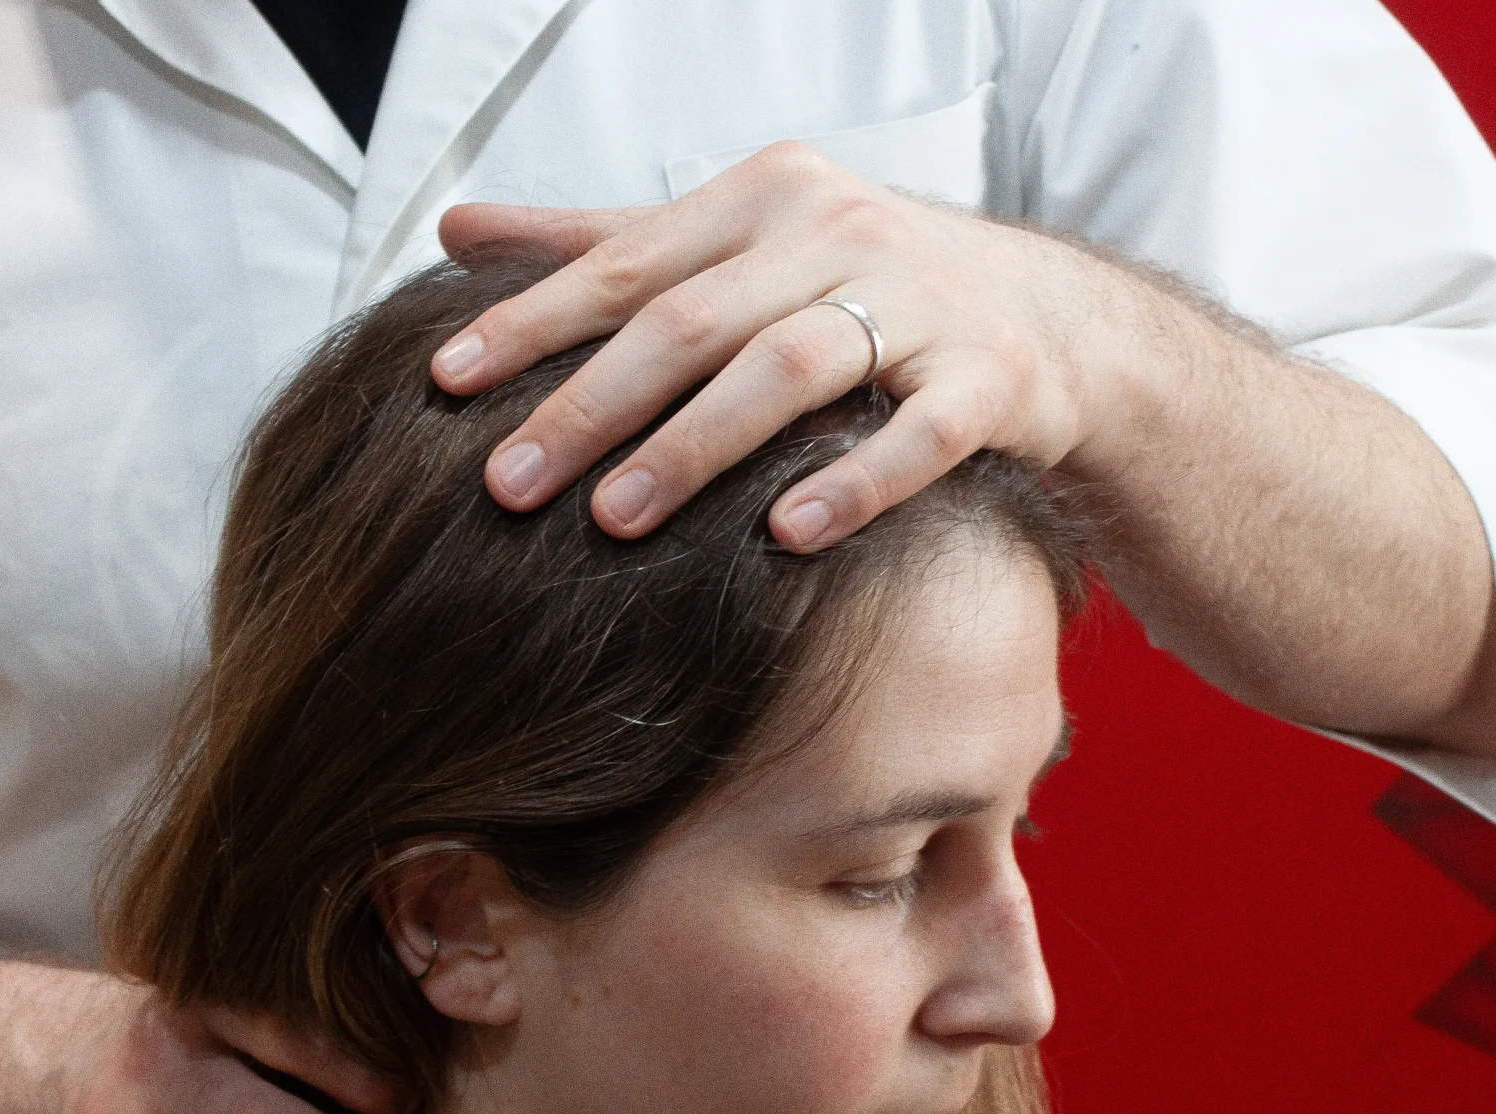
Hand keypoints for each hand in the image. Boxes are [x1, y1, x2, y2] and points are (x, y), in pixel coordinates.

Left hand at [429, 142, 1134, 550]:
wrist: (1048, 322)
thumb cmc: (857, 288)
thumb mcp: (731, 249)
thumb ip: (598, 245)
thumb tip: (456, 229)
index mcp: (763, 197)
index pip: (626, 264)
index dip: (532, 323)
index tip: (446, 381)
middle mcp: (839, 232)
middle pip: (694, 321)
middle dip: (592, 406)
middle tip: (509, 484)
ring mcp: (924, 303)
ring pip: (793, 368)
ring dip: (697, 446)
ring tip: (617, 520)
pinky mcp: (993, 379)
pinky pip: (920, 433)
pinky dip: (854, 481)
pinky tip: (787, 534)